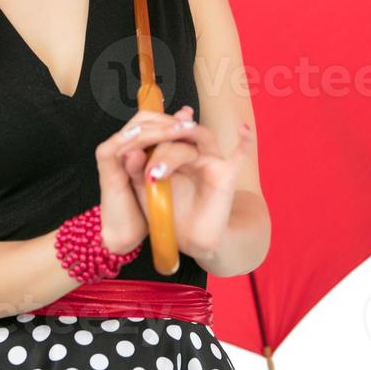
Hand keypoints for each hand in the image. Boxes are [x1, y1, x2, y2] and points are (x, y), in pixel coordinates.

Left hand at [115, 105, 254, 259]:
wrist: (184, 240)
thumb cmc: (166, 212)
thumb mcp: (144, 189)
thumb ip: (136, 170)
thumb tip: (127, 152)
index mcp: (172, 149)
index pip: (162, 130)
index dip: (146, 133)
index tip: (125, 145)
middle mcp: (193, 149)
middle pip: (177, 135)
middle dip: (156, 148)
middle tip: (140, 171)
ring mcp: (211, 159)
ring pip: (198, 139)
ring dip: (173, 153)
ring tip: (155, 172)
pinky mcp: (226, 174)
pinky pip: (240, 154)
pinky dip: (245, 140)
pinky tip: (244, 128)